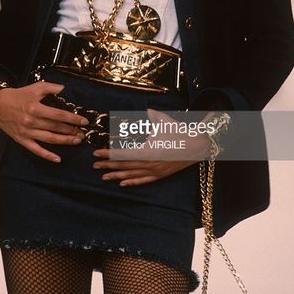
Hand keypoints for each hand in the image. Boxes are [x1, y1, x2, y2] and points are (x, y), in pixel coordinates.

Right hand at [0, 81, 88, 162]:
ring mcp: (26, 132)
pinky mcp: (22, 140)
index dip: (73, 119)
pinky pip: (36, 150)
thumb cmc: (19, 95)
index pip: (58, 115)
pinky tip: (58, 159)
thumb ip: (52, 88)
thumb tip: (67, 89)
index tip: (84, 121)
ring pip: (49, 139)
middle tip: (83, 133)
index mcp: (35, 108)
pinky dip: (47, 155)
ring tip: (76, 141)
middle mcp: (31, 121)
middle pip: (56, 128)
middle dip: (71, 131)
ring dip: (64, 141)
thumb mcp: (35, 87)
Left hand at [92, 108, 210, 185]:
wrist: (198, 147)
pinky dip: (131, 181)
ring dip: (116, 175)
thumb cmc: (181, 134)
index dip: (108, 154)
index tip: (96, 153)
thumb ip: (152, 115)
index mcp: (148, 151)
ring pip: (131, 175)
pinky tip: (122, 183)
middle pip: (124, 165)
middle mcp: (149, 163)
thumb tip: (146, 110)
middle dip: (108, 165)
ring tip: (104, 176)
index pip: (122, 153)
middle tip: (95, 165)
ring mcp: (154, 171)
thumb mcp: (165, 122)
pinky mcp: (160, 175)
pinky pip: (142, 180)